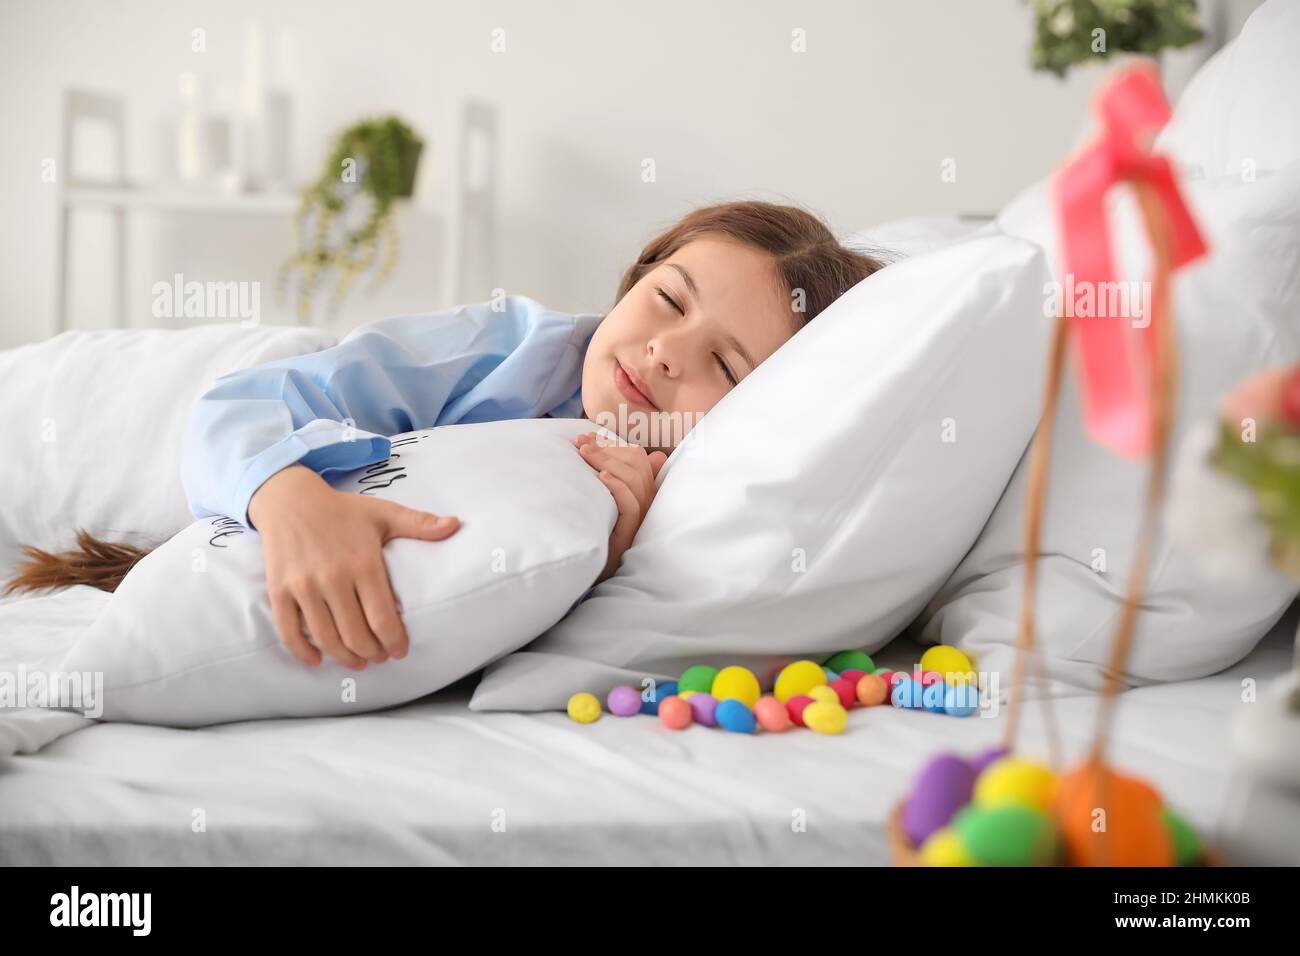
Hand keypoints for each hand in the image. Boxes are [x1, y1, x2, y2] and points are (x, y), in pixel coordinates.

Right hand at [248, 465, 460, 668]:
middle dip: (372, 654)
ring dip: (344, 657)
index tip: (400, 651)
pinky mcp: (279, 591)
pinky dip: (303, 652)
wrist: (289, 499)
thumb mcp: (383, 513)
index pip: (382, 618)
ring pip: (326, 638)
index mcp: (362, 563)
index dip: (394, 641)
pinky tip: (318, 660)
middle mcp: (332, 578)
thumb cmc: (342, 510)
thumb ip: (419, 524)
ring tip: (357, 661)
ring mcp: (303, 586)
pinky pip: (289, 631)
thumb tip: (457, 524)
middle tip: (380, 657)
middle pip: (356, 635)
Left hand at [573, 432, 666, 582]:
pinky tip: (602, 478)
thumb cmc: (600, 532)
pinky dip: (618, 488)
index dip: (612, 443)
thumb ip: (612, 476)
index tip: (586, 437)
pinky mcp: (632, 532)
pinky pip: (631, 505)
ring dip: (608, 462)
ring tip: (584, 454)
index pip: (636, 457)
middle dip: (607, 449)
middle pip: (635, 464)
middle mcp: (647, 501)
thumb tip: (611, 450)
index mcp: (644, 490)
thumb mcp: (606, 500)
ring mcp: (642, 517)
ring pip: (633, 480)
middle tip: (580, 443)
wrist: (597, 569)